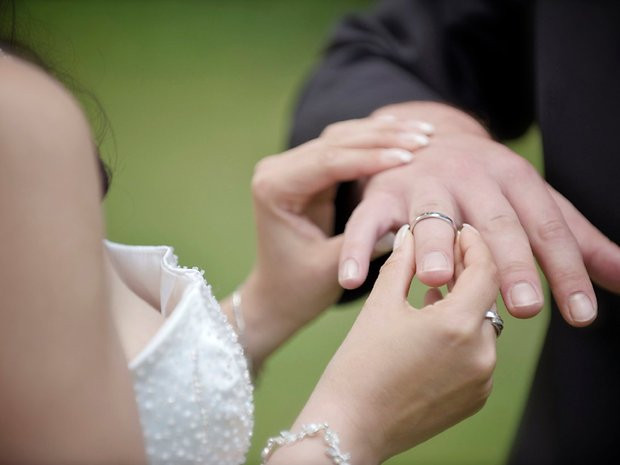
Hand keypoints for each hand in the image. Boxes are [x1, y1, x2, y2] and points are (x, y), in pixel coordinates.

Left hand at [236, 117, 430, 366]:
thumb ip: (362, 245)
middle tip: (425, 137)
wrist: (276, 294)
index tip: (410, 157)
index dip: (371, 158)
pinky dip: (373, 142)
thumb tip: (407, 225)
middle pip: (335, 143)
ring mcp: (291, 166)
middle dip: (381, 139)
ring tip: (423, 132)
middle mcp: (277, 170)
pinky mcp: (306, 169)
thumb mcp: (329, 268)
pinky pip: (343, 147)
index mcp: (275, 188)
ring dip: (381, 135)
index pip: (328, 162)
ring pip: (341, 138)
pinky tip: (402, 133)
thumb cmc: (299, 287)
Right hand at [269, 225, 498, 464]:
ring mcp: (481, 380)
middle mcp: (481, 353)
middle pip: (486, 298)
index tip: (463, 232)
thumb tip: (410, 233)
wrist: (351, 427)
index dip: (475, 245)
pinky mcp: (475, 399)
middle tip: (442, 259)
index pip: (485, 269)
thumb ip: (401, 263)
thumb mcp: (379, 305)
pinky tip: (432, 330)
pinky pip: (478, 355)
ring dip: (464, 307)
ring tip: (431, 294)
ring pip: (483, 327)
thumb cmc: (359, 365)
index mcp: (458, 325)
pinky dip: (462, 337)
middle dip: (467, 275)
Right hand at [338, 102, 619, 326]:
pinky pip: (365, 221)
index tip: (581, 316)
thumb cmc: (487, 187)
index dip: (565, 269)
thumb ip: (578, 241)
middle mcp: (470, 176)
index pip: (546, 225)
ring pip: (430, 216)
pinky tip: (352, 279)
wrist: (427, 138)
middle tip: (520, 306)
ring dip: (432, 246)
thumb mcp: (534, 203)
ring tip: (436, 279)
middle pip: (493, 220)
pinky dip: (356, 247)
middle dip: (508, 262)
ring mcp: (422, 183)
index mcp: (514, 177)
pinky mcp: (382, 193)